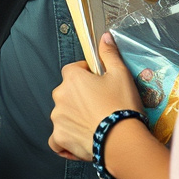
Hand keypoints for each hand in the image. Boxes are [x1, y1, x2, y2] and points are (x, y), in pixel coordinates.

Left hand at [49, 33, 143, 161]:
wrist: (122, 140)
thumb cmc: (121, 106)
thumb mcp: (121, 74)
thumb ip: (109, 54)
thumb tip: (104, 38)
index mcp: (72, 78)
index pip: (72, 70)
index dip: (86, 75)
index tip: (97, 82)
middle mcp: (60, 96)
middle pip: (67, 92)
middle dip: (79, 97)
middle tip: (99, 105)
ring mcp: (58, 118)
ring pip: (62, 114)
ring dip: (73, 117)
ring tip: (93, 124)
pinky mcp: (59, 138)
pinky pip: (56, 139)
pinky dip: (64, 139)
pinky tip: (77, 139)